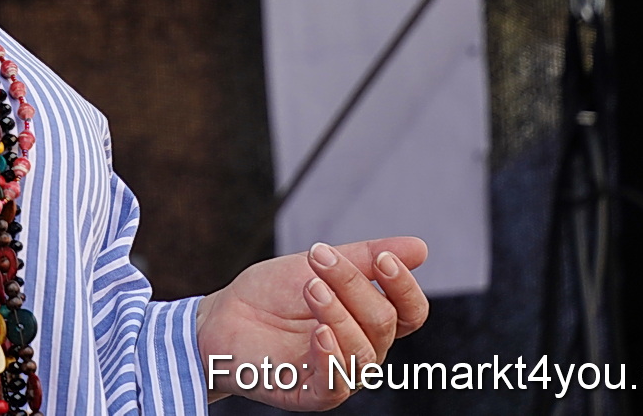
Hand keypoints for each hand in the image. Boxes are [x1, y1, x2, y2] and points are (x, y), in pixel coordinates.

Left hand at [195, 237, 428, 408]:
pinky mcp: (312, 393)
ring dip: (338, 313)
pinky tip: (319, 333)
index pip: (410, 312)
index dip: (404, 287)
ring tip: (310, 287)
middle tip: (317, 257)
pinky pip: (336, 383)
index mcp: (368, 321)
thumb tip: (420, 249)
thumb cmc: (271, 293)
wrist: (222, 317)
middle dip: (353, 284)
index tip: (382, 259)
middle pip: (384, 323)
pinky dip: (331, 356)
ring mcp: (339, 374)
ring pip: (363, 352)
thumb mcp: (316, 266)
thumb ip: (365, 258)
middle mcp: (362, 350)